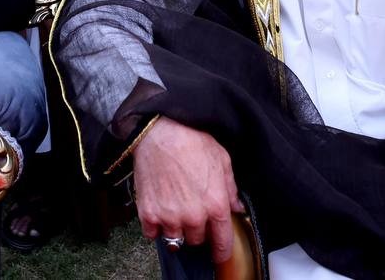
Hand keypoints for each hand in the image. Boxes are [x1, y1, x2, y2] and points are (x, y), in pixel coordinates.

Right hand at [132, 116, 243, 264]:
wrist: (159, 131)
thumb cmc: (192, 141)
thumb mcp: (222, 161)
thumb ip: (231, 188)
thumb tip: (236, 207)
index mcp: (216, 205)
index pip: (222, 243)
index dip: (221, 251)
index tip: (219, 253)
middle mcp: (193, 216)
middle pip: (197, 240)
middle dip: (197, 229)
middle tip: (192, 212)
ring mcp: (169, 217)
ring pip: (175, 240)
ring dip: (176, 229)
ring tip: (174, 210)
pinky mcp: (148, 213)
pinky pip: (152, 235)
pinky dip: (155, 227)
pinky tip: (158, 211)